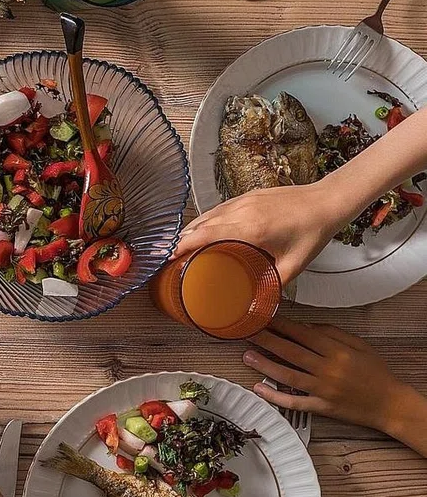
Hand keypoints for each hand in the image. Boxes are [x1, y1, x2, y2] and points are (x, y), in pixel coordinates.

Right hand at [174, 183, 342, 282]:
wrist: (326, 201)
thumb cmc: (312, 231)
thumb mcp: (294, 264)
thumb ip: (273, 284)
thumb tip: (259, 301)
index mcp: (251, 229)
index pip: (207, 234)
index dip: (185, 244)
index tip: (171, 255)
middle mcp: (242, 211)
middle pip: (202, 224)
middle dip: (183, 238)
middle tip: (172, 254)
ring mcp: (243, 200)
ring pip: (208, 214)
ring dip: (193, 227)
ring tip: (182, 242)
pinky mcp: (248, 195)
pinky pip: (219, 208)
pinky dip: (207, 219)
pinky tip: (205, 228)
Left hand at [243, 317, 412, 431]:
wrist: (392, 404)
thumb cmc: (376, 373)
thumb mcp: (358, 344)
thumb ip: (331, 332)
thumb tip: (305, 326)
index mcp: (337, 351)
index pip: (303, 334)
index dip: (281, 325)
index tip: (264, 318)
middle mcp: (329, 370)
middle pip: (291, 352)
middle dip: (266, 341)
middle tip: (247, 332)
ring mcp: (324, 390)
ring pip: (288, 376)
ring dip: (265, 365)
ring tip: (247, 356)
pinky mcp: (322, 407)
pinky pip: (295, 402)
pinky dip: (275, 396)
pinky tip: (259, 388)